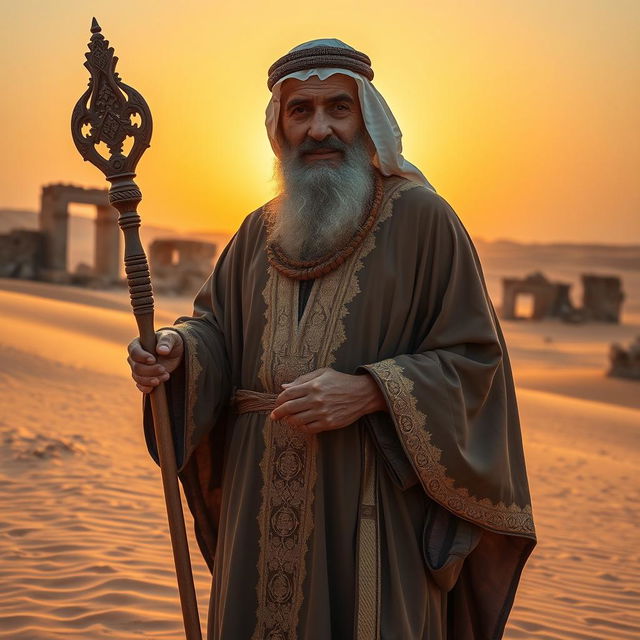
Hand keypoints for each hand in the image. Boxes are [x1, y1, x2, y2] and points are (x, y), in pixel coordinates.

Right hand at [127, 329, 183, 392]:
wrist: (175, 353)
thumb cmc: (171, 341)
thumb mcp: (171, 338)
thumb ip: (166, 342)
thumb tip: (162, 350)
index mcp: (137, 344)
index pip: (134, 352)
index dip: (142, 357)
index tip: (153, 360)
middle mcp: (134, 358)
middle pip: (136, 367)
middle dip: (150, 370)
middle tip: (163, 369)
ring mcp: (137, 369)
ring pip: (138, 378)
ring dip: (150, 380)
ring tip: (166, 376)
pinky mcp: (143, 378)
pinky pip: (140, 385)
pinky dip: (146, 388)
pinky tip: (153, 388)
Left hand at [270, 367, 386, 433]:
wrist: (362, 393)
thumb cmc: (341, 381)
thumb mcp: (323, 373)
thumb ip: (302, 379)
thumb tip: (284, 387)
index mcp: (312, 385)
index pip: (288, 394)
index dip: (279, 400)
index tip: (276, 404)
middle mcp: (315, 399)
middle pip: (289, 408)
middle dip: (278, 413)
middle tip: (274, 416)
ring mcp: (322, 412)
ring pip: (297, 420)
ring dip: (289, 421)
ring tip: (289, 420)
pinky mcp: (328, 423)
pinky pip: (309, 428)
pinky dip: (302, 428)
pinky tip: (301, 424)